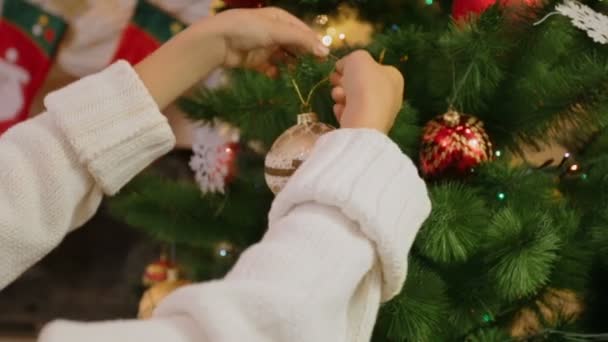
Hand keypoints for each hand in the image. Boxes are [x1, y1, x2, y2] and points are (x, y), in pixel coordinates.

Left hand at [201, 7, 329, 75]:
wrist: (216, 41)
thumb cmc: (247, 29)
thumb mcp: (277, 31)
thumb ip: (301, 41)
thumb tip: (325, 51)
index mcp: (279, 18)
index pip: (302, 31)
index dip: (314, 43)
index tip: (324, 57)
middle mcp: (272, 31)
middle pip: (294, 44)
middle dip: (304, 56)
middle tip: (315, 69)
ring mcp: (264, 46)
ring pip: (284, 57)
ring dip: (291, 65)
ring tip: (298, 74)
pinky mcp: (255, 61)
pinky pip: (270, 68)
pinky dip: (275, 72)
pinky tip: (278, 76)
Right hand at [330, 50, 403, 133]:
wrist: (364, 119)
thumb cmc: (364, 84)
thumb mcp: (357, 58)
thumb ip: (350, 58)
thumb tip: (342, 66)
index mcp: (394, 77)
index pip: (372, 67)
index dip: (353, 66)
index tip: (339, 68)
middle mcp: (390, 95)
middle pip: (362, 84)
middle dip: (344, 81)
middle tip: (334, 80)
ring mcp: (380, 113)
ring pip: (355, 100)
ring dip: (341, 95)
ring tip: (338, 95)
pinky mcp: (369, 127)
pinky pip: (352, 115)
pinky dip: (344, 111)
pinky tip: (340, 110)